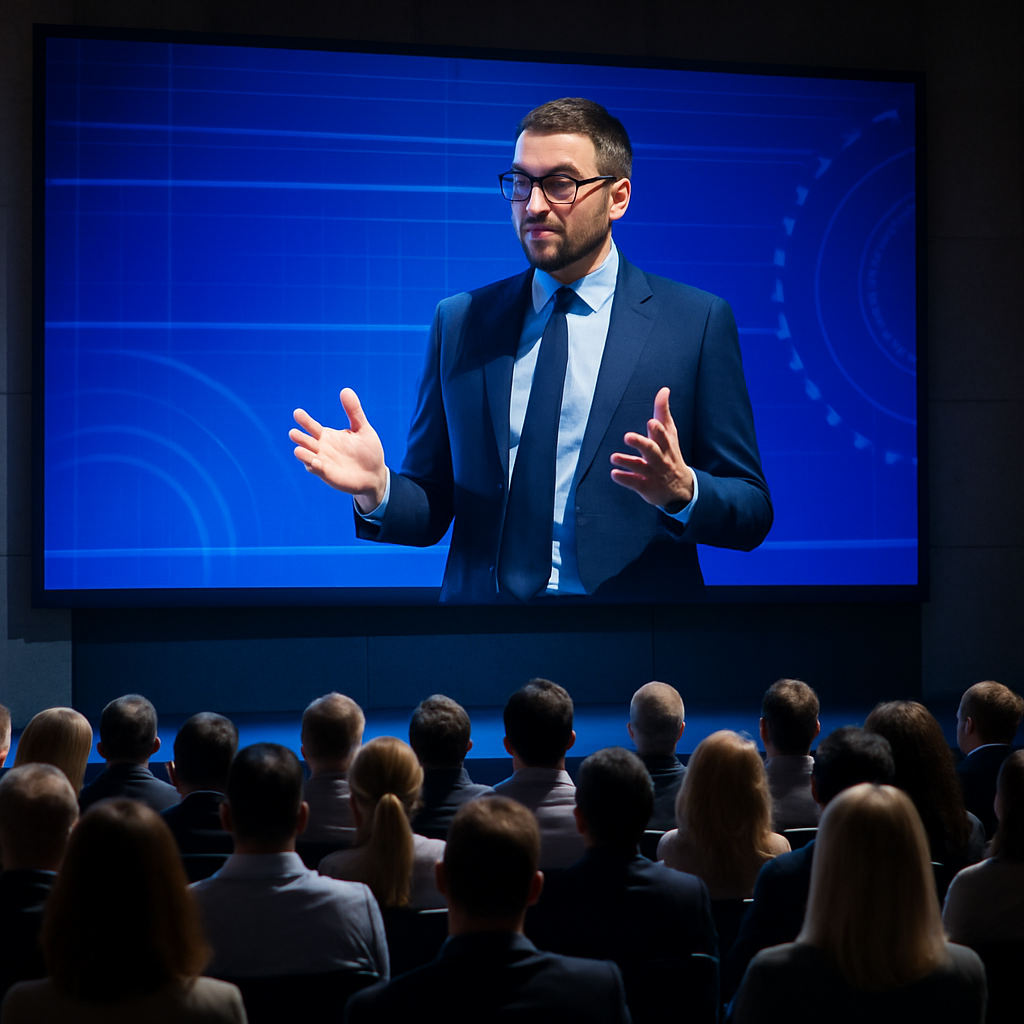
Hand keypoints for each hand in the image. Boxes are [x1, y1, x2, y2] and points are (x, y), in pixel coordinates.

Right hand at [290, 388, 386, 512]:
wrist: (375, 474)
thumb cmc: (368, 451)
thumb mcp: (362, 429)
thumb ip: (354, 411)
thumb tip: (346, 390)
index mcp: (327, 436)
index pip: (312, 427)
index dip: (305, 420)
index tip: (297, 412)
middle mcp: (322, 449)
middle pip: (307, 442)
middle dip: (300, 438)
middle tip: (293, 432)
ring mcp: (323, 463)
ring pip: (308, 457)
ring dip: (303, 454)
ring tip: (298, 450)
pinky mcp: (329, 475)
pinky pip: (319, 470)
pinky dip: (315, 466)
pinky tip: (316, 462)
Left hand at [610, 387, 693, 511]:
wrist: (681, 488)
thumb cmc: (671, 455)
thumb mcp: (670, 434)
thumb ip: (663, 412)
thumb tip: (664, 389)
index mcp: (666, 445)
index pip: (663, 435)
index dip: (658, 430)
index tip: (651, 422)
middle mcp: (660, 459)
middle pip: (652, 450)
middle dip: (641, 443)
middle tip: (627, 437)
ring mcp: (653, 474)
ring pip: (640, 467)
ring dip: (627, 462)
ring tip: (613, 457)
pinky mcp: (646, 487)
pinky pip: (635, 483)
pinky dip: (624, 479)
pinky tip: (614, 473)